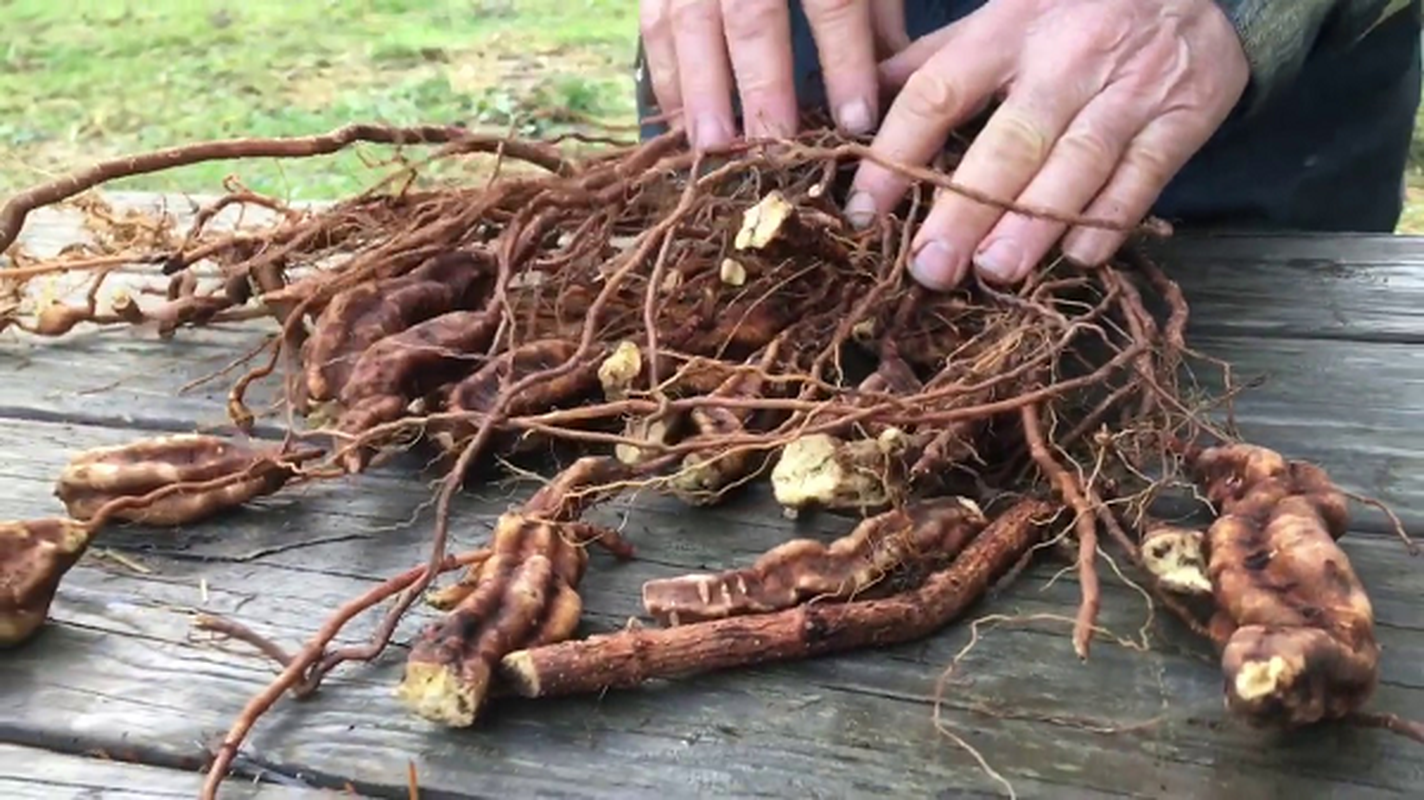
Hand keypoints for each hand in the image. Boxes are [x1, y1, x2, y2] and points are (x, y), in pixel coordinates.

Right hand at [639, 0, 909, 147]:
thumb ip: (877, 6)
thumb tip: (890, 79)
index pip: (832, 0)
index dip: (845, 60)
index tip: (855, 119)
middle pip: (752, 15)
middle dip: (762, 85)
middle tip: (771, 146)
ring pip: (691, 21)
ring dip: (700, 89)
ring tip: (712, 147)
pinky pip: (654, 23)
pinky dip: (665, 75)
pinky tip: (676, 124)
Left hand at [844, 0, 1249, 288]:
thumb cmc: (1074, 9)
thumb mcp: (1003, 16)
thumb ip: (935, 60)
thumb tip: (858, 103)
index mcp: (1007, 30)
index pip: (939, 93)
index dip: (897, 154)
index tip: (864, 210)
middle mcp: (1066, 58)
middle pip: (1008, 141)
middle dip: (966, 209)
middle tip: (929, 267)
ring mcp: (1129, 89)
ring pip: (1076, 163)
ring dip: (1034, 223)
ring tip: (996, 270)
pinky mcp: (1182, 117)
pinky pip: (1144, 176)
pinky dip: (1110, 219)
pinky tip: (1078, 257)